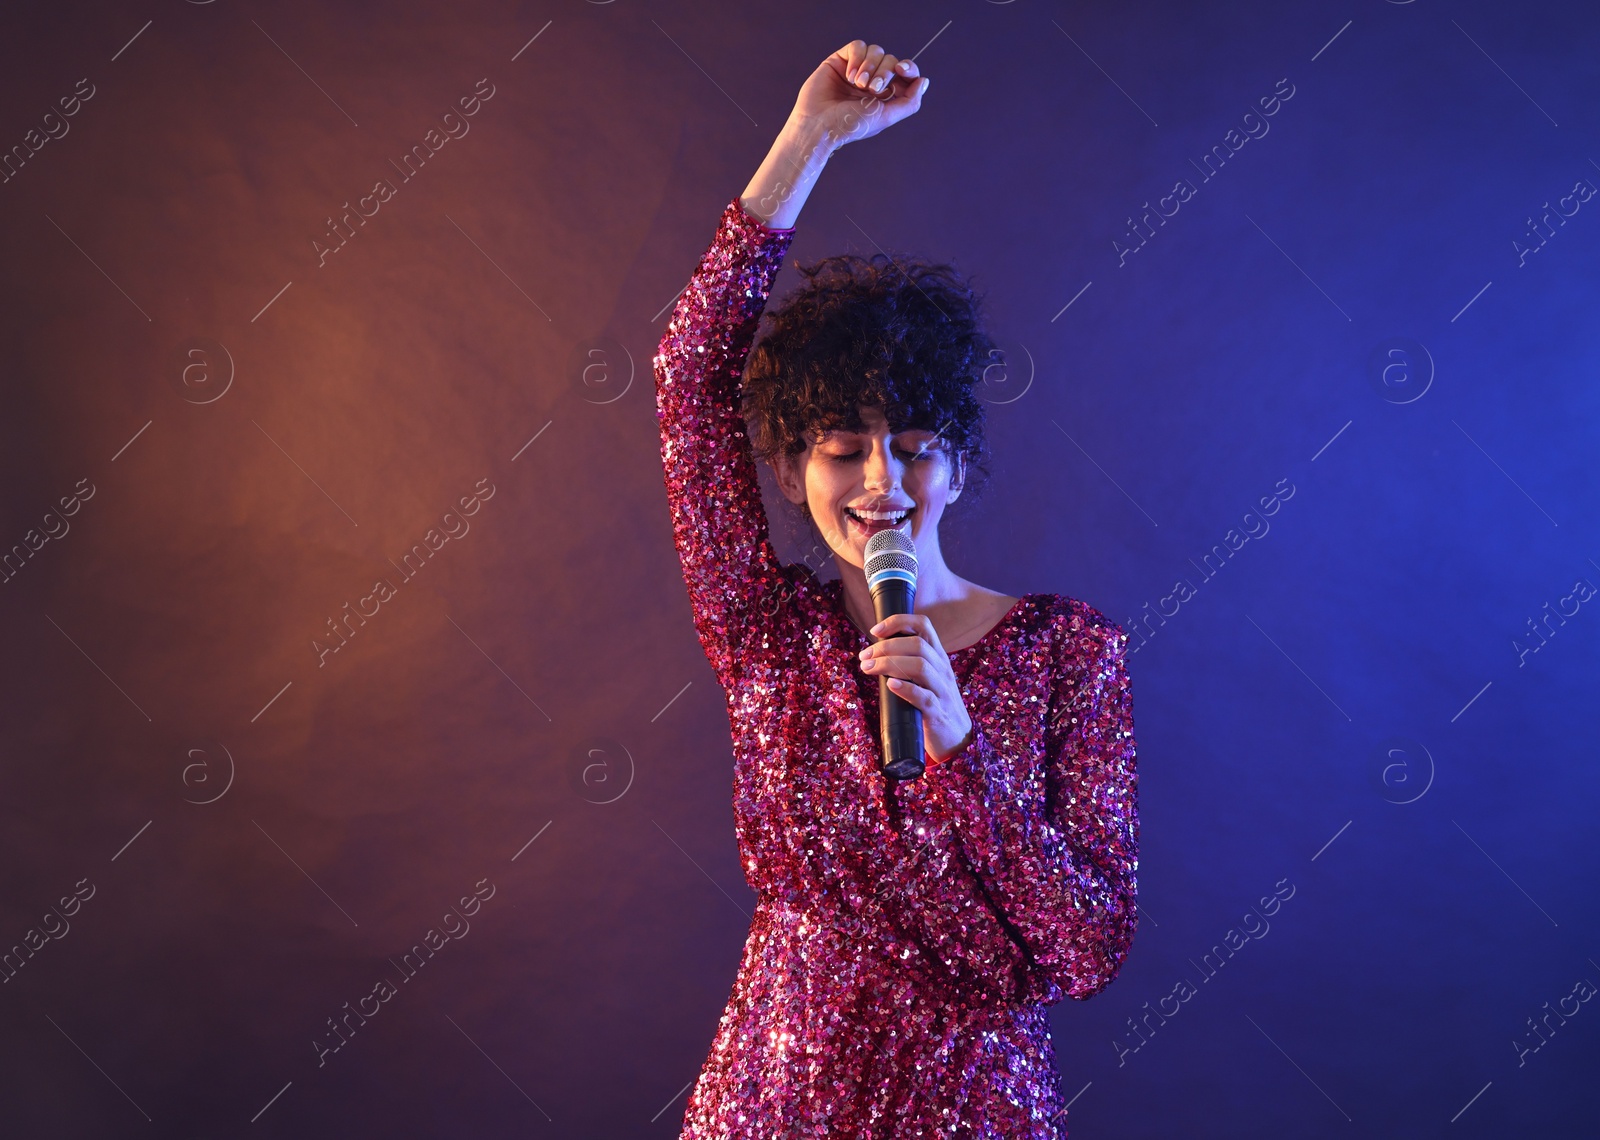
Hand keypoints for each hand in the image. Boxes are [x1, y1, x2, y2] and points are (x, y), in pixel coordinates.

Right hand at [790, 40, 929, 151]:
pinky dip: (856, 58)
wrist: (820, 124)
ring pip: (875, 51)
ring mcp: (857, 69)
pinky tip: (849, 76)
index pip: (905, 73)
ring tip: (857, 84)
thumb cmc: (851, 125)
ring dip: (869, 66)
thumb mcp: (886, 117)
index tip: (901, 71)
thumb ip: (909, 102)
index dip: (908, 68)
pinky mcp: (840, 60)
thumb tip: (924, 81)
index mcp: (885, 94)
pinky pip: (857, 46)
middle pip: (891, 60)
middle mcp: (872, 80)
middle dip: (884, 72)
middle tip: (871, 89)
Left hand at [857, 612, 972, 762]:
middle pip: (917, 644)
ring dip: (889, 664)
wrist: (957, 738)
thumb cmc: (935, 704)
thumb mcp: (927, 677)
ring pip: (920, 666)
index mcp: (938, 657)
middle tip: (864, 657)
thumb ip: (908, 662)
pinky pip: (924, 697)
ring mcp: (942, 690)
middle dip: (886, 647)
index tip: (876, 630)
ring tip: (868, 669)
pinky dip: (906, 689)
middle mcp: (942, 669)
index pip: (923, 625)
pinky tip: (890, 685)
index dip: (899, 621)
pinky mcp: (938, 713)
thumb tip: (875, 653)